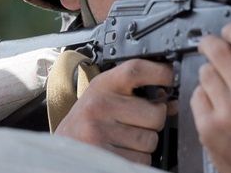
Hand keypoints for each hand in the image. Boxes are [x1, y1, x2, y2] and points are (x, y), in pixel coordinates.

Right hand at [54, 59, 173, 164]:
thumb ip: (137, 95)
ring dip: (145, 144)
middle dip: (153, 122)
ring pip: (151, 140)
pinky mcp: (103, 157)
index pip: (137, 70)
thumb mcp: (106, 98)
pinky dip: (137, 160)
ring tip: (125, 138)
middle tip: (136, 123)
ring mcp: (99, 132)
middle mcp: (99, 106)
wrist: (58, 151)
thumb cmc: (85, 122)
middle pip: (156, 113)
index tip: (172, 78)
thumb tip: (172, 102)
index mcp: (102, 86)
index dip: (161, 73)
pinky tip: (121, 151)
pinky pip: (142, 160)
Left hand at [191, 22, 230, 172]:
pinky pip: (196, 95)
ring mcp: (225, 114)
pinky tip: (219, 101)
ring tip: (224, 80)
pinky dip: (204, 94)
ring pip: (205, 71)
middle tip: (216, 44)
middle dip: (213, 42)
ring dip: (211, 70)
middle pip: (218, 51)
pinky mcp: (207, 128)